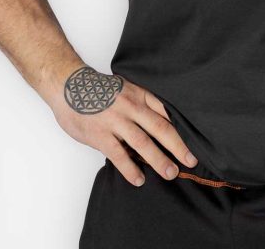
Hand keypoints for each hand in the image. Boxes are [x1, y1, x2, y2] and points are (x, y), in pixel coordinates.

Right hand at [50, 64, 198, 186]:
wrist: (69, 85)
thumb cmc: (98, 90)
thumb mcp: (125, 88)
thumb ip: (141, 104)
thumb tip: (160, 122)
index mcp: (139, 94)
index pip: (166, 111)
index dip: (181, 127)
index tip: (195, 140)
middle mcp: (131, 106)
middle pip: (160, 128)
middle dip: (178, 146)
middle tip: (191, 161)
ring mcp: (116, 120)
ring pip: (143, 142)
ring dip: (158, 159)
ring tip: (170, 173)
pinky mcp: (101, 134)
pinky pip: (118, 155)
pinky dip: (130, 168)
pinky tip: (139, 179)